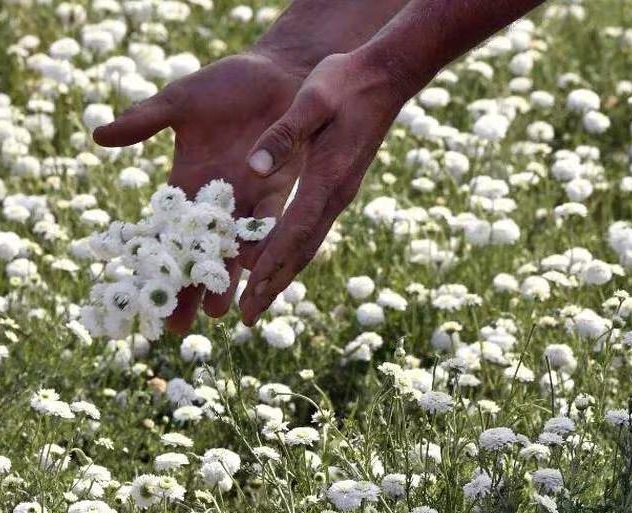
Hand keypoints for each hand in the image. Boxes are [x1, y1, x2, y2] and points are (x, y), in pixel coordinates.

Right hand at [92, 52, 307, 331]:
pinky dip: (260, 248)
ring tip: (220, 314)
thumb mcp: (179, 100)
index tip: (139, 292)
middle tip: (177, 326)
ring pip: (232, 249)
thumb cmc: (227, 82)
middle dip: (189, 288)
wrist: (280, 70)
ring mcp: (248, 198)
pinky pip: (268, 226)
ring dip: (227, 280)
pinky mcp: (280, 190)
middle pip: (198, 252)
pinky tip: (254, 273)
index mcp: (186, 181)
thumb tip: (96, 136)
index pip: (165, 230)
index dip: (153, 262)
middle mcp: (216, 198)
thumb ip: (143, 121)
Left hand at [238, 52, 408, 324]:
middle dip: (272, 285)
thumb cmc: (346, 80)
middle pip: (301, 252)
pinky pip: (311, 230)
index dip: (269, 265)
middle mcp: (335, 196)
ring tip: (257, 303)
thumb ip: (284, 134)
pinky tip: (276, 264)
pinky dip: (291, 253)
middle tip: (246, 317)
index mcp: (327, 179)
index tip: (248, 294)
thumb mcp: (312, 99)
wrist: (386, 75)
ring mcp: (338, 194)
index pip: (293, 232)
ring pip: (307, 246)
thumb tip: (254, 168)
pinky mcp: (337, 187)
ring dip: (281, 276)